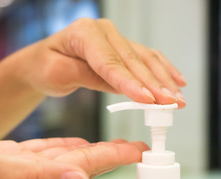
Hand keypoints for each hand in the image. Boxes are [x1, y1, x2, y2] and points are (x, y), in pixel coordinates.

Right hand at [0, 138, 147, 178]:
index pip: (86, 166)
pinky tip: (78, 144)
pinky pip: (50, 153)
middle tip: (139, 147)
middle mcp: (37, 178)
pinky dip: (68, 147)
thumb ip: (37, 178)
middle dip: (114, 154)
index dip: (115, 157)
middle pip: (85, 163)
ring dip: (96, 150)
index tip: (141, 151)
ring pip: (71, 157)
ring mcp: (26, 170)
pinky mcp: (15, 161)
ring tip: (117, 145)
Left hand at [4, 18, 186, 107]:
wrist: (42, 61)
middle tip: (171, 104)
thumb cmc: (46, 66)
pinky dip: (163, 70)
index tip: (148, 100)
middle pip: (133, 61)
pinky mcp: (121, 48)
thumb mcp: (58, 74)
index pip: (111, 62)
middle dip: (154, 85)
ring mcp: (115, 38)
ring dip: (163, 80)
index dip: (130, 82)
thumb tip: (122, 86)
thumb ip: (88, 76)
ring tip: (178, 98)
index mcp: (84, 33)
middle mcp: (103, 32)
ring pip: (145, 59)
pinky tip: (178, 80)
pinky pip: (146, 58)